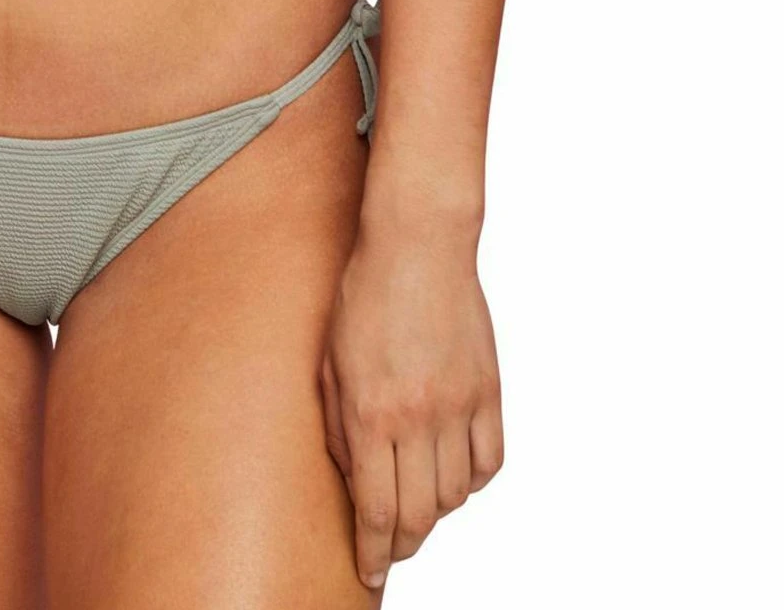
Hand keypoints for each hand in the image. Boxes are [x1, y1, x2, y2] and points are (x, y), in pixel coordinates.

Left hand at [319, 223, 503, 592]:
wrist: (418, 243)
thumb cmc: (363, 294)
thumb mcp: (328, 362)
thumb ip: (338, 427)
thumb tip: (351, 482)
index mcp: (371, 413)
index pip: (377, 510)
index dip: (373, 554)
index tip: (369, 575)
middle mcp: (418, 418)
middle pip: (419, 515)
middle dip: (403, 544)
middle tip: (392, 549)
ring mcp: (459, 405)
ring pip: (456, 494)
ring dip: (436, 512)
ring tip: (418, 505)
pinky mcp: (488, 391)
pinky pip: (489, 462)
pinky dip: (472, 480)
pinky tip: (453, 474)